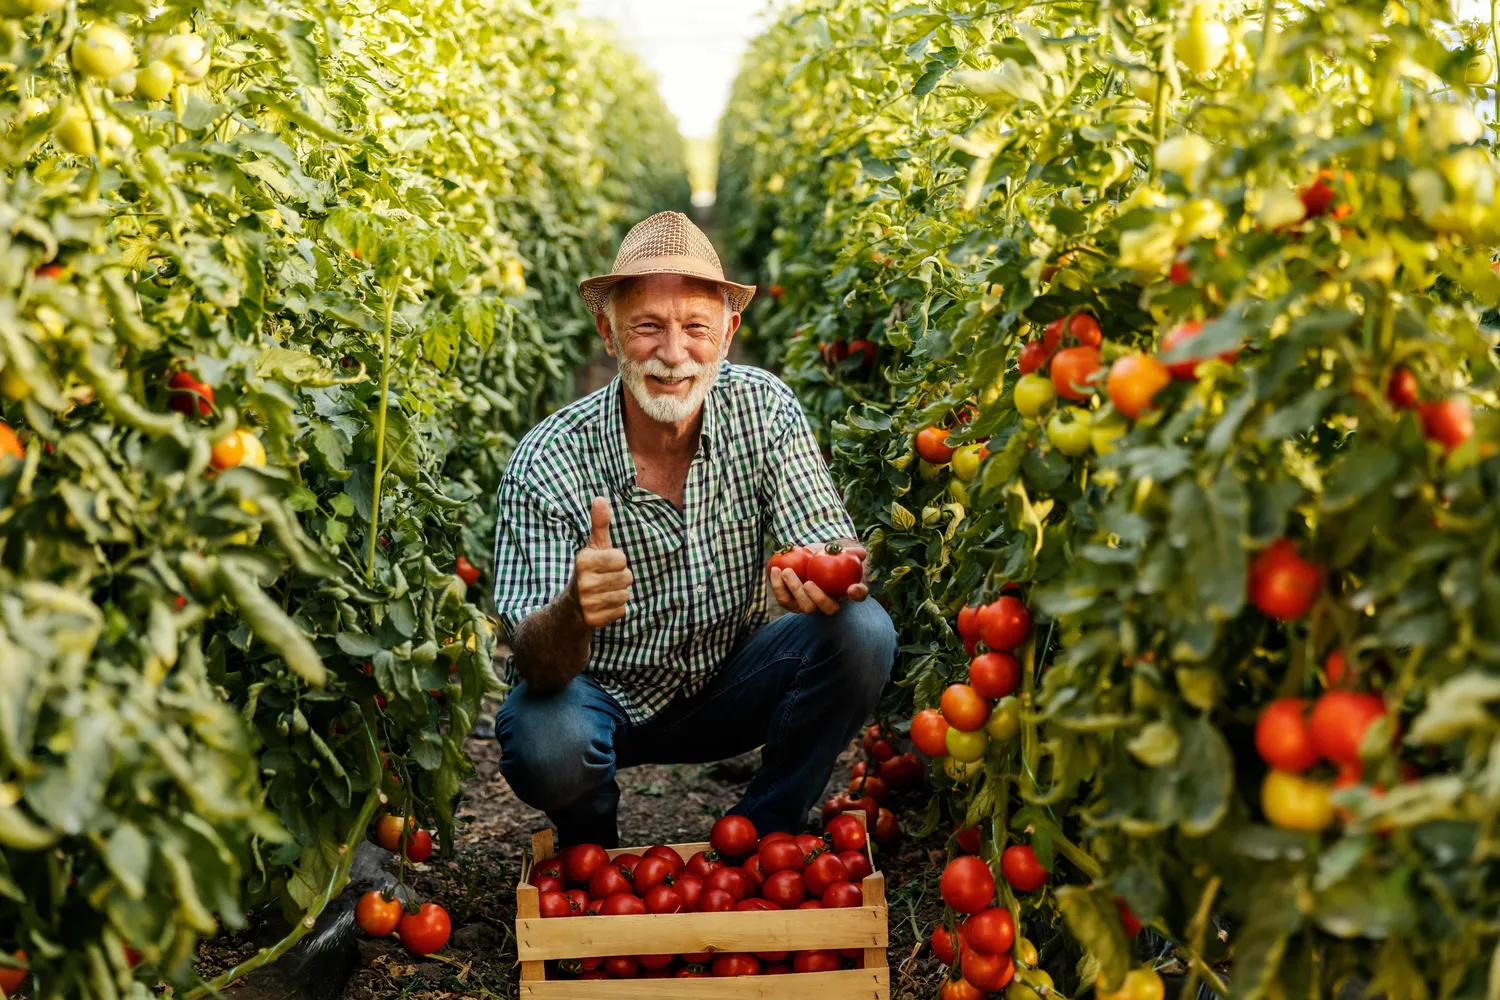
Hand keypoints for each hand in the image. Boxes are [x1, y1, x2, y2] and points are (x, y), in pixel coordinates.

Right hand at [572, 497, 630, 627]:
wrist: (570, 609)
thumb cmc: (588, 572)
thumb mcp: (593, 547)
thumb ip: (599, 524)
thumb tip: (600, 498)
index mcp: (583, 560)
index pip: (622, 558)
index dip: (617, 562)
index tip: (604, 566)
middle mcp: (583, 582)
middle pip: (627, 577)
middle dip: (620, 579)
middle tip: (604, 581)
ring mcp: (587, 602)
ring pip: (625, 595)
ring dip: (618, 594)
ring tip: (603, 593)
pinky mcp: (593, 620)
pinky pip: (621, 611)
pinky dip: (615, 609)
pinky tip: (602, 606)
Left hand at [768, 541, 869, 614]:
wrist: (805, 558)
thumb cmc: (826, 555)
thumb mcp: (837, 550)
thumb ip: (849, 551)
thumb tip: (861, 553)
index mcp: (846, 591)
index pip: (858, 595)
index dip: (857, 593)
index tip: (853, 588)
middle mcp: (829, 604)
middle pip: (827, 608)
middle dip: (817, 597)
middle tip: (808, 583)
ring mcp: (809, 606)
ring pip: (802, 607)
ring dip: (793, 590)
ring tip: (786, 571)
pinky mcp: (791, 603)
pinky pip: (784, 599)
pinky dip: (777, 585)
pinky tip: (774, 570)